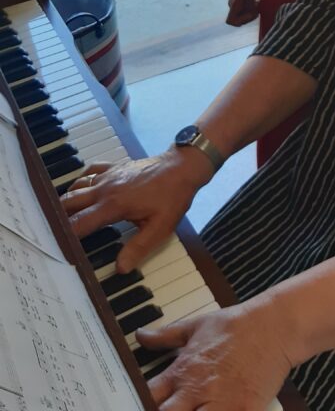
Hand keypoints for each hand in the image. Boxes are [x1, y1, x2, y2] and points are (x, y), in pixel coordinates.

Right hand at [60, 151, 208, 272]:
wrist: (182, 167)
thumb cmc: (173, 197)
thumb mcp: (160, 228)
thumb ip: (139, 248)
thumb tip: (120, 268)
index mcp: (113, 205)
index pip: (79, 223)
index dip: (65, 236)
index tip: (55, 247)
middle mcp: (105, 188)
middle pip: (70, 202)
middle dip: (58, 218)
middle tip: (50, 233)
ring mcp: (109, 175)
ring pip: (76, 186)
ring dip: (67, 200)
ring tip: (61, 216)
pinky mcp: (115, 167)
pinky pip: (90, 171)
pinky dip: (81, 181)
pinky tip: (81, 190)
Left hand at [140, 300, 292, 410]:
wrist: (273, 326)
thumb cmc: (236, 325)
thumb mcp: (197, 325)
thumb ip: (166, 336)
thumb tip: (141, 336)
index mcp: (183, 371)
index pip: (148, 396)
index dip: (139, 404)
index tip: (139, 404)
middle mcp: (196, 390)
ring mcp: (220, 404)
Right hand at [227, 0, 259, 25]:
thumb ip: (249, 6)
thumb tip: (250, 14)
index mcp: (233, 4)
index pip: (231, 22)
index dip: (242, 21)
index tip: (252, 12)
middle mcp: (233, 4)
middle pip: (239, 19)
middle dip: (250, 16)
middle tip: (258, 7)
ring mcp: (237, 0)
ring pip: (244, 13)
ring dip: (252, 11)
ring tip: (259, 3)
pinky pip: (246, 7)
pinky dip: (253, 6)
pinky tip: (258, 0)